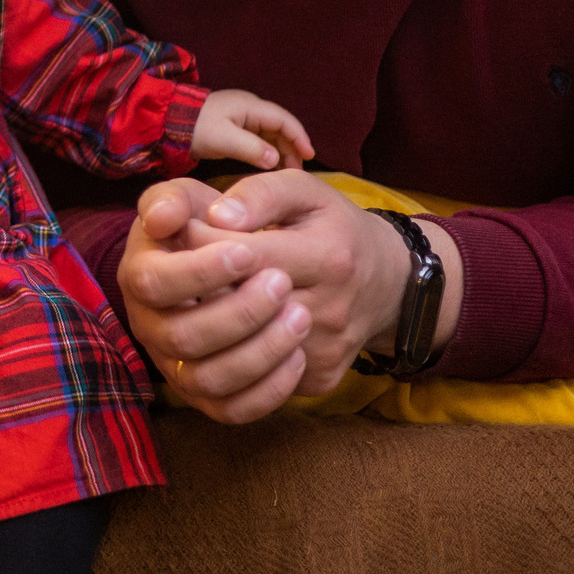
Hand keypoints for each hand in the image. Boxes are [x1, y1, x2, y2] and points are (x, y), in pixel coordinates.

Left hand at [119, 172, 444, 422]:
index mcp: (327, 257)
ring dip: (209, 325)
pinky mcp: (320, 381)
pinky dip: (232, 355)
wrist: (388, 283)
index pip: (242, 256)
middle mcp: (330, 311)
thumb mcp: (305, 192)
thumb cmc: (334, 228)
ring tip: (203, 298)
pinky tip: (227, 328)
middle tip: (185, 268)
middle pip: (238, 308)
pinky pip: (259, 377)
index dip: (201, 242)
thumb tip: (216, 216)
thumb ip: (258, 194)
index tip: (186, 230)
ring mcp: (325, 352)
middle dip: (199, 287)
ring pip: (241, 352)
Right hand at [119, 179, 308, 423]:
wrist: (245, 260)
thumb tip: (163, 219)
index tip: (248, 252)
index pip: (153, 282)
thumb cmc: (216, 224)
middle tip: (283, 283)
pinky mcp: (209, 396)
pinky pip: (233, 410)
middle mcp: (148, 326)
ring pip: (209, 380)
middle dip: (239, 313)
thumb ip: (175, 198)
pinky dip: (268, 390)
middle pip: (183, 337)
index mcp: (138, 274)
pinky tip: (297, 354)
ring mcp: (176, 366)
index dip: (200, 271)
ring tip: (301, 317)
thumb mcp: (194, 197)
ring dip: (259, 352)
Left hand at [189, 89, 313, 170]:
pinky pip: (260, 139)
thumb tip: (276, 160)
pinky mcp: (234, 128)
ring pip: (271, 134)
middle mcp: (250, 109)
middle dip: (292, 147)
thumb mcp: (222, 139)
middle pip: (280, 127)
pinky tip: (270, 168)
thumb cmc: (194, 128)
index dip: (299, 137)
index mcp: (250, 106)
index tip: (310, 156)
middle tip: (298, 171)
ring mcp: (242, 118)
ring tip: (288, 173)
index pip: (284, 120)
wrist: (167, 123)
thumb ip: (250, 148)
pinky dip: (268, 152)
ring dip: (281, 151)